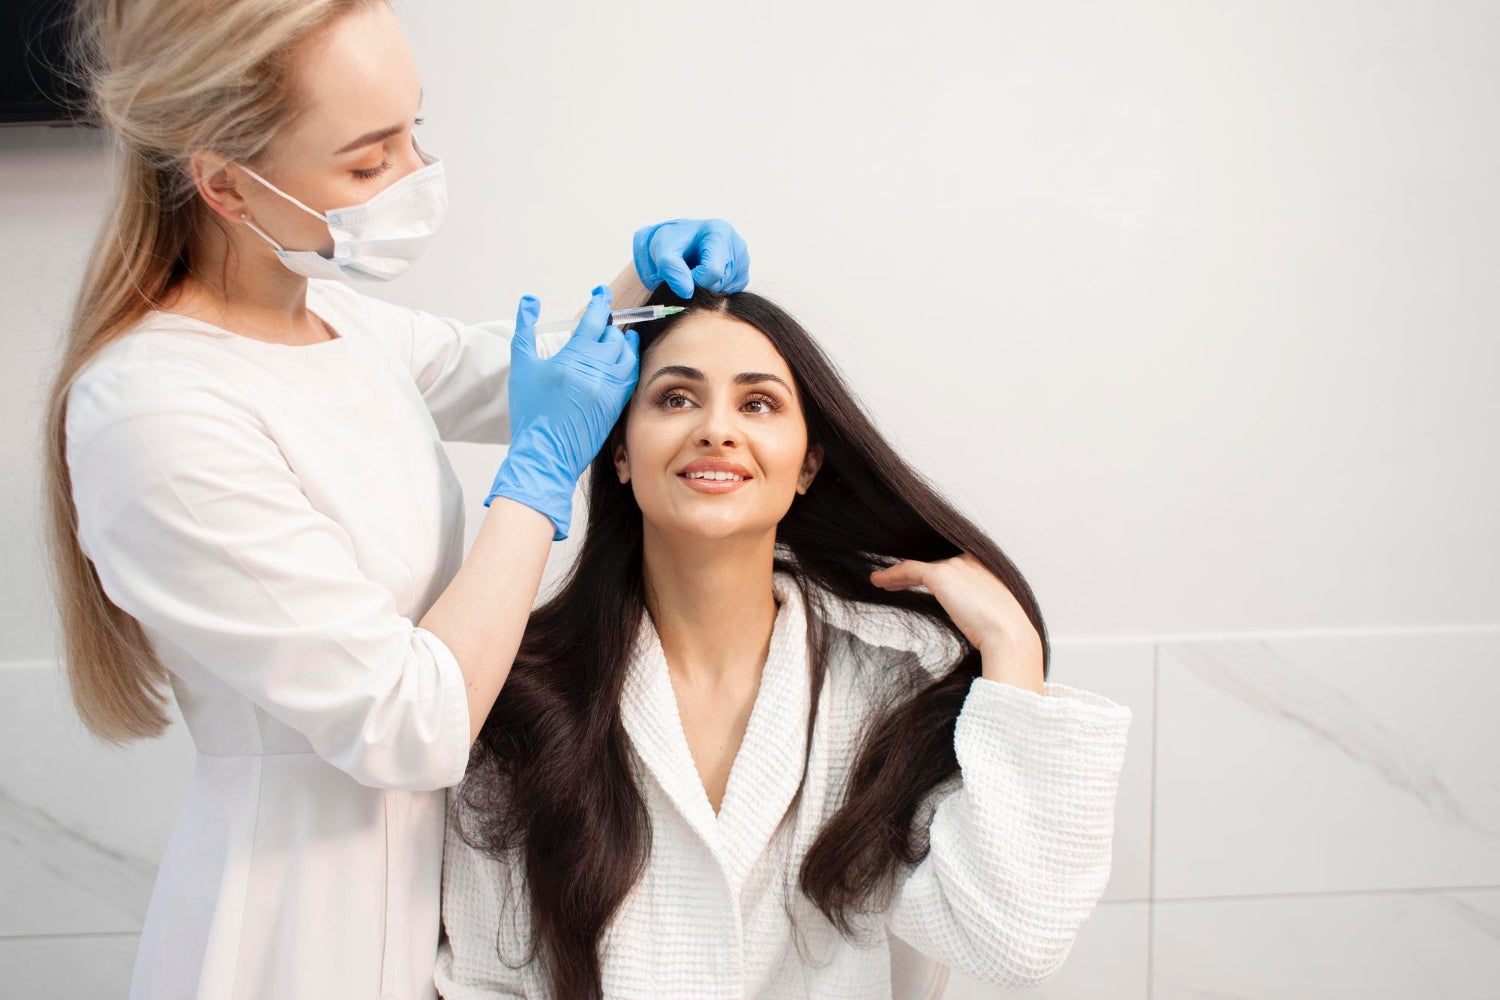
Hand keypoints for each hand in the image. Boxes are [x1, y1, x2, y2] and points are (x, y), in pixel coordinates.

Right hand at [486, 286, 639, 539]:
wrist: (545, 452)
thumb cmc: (530, 411)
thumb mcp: (522, 367)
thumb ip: (525, 330)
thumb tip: (530, 300)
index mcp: (574, 357)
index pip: (595, 320)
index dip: (601, 303)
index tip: (602, 293)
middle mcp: (597, 370)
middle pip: (614, 336)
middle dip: (608, 325)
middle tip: (602, 322)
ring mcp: (611, 388)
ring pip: (627, 354)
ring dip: (623, 342)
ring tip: (618, 336)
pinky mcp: (617, 404)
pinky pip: (631, 376)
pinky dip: (629, 363)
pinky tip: (624, 360)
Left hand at [632, 218, 749, 296]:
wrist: (677, 243)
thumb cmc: (671, 243)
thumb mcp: (663, 251)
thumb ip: (671, 270)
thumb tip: (687, 292)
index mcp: (721, 232)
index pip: (713, 271)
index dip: (694, 279)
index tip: (682, 272)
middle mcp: (737, 245)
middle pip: (720, 283)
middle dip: (700, 284)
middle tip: (688, 271)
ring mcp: (743, 261)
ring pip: (725, 291)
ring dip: (706, 288)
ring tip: (696, 270)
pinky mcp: (742, 275)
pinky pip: (729, 294)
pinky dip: (715, 291)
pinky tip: (705, 277)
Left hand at [870, 553, 1044, 692]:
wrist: (1009, 637)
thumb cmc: (1005, 637)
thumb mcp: (995, 618)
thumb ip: (981, 612)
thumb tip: (972, 625)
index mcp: (987, 569)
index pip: (954, 568)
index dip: (933, 575)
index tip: (918, 584)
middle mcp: (972, 561)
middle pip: (935, 565)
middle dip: (915, 575)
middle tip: (895, 583)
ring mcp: (957, 565)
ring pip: (920, 567)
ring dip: (899, 575)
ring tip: (883, 583)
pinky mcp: (941, 575)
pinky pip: (909, 570)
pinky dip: (892, 574)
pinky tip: (878, 582)